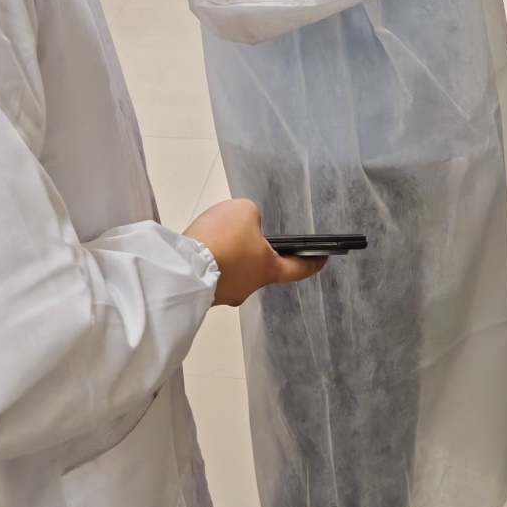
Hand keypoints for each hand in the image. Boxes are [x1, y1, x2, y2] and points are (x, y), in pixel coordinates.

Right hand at [184, 198, 324, 306]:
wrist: (182, 266)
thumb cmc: (222, 239)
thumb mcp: (244, 212)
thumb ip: (251, 218)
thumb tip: (244, 228)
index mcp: (268, 270)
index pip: (299, 268)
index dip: (313, 262)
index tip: (323, 258)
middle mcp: (250, 287)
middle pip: (261, 268)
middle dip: (257, 252)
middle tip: (248, 234)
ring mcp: (226, 294)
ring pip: (235, 271)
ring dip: (231, 257)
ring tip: (217, 237)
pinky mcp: (205, 295)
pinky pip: (214, 274)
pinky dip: (212, 261)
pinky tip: (202, 248)